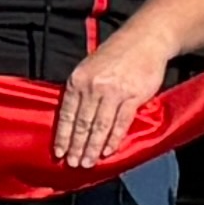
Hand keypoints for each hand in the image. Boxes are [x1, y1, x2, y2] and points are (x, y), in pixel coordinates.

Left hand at [54, 21, 175, 170]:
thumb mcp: (88, 68)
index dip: (63, 136)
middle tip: (73, 164)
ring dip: (93, 147)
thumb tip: (71, 118)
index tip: (58, 153)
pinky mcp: (133, 96)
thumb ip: (80, 90)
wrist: (144, 40)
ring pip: (100, 126)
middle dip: (76, 146)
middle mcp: (93, 87)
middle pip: (82, 124)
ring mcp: (114, 92)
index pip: (67, 114)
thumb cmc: (114, 56)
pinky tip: (108, 151)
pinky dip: (113, 139)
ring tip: (88, 162)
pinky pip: (121, 122)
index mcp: (77, 81)